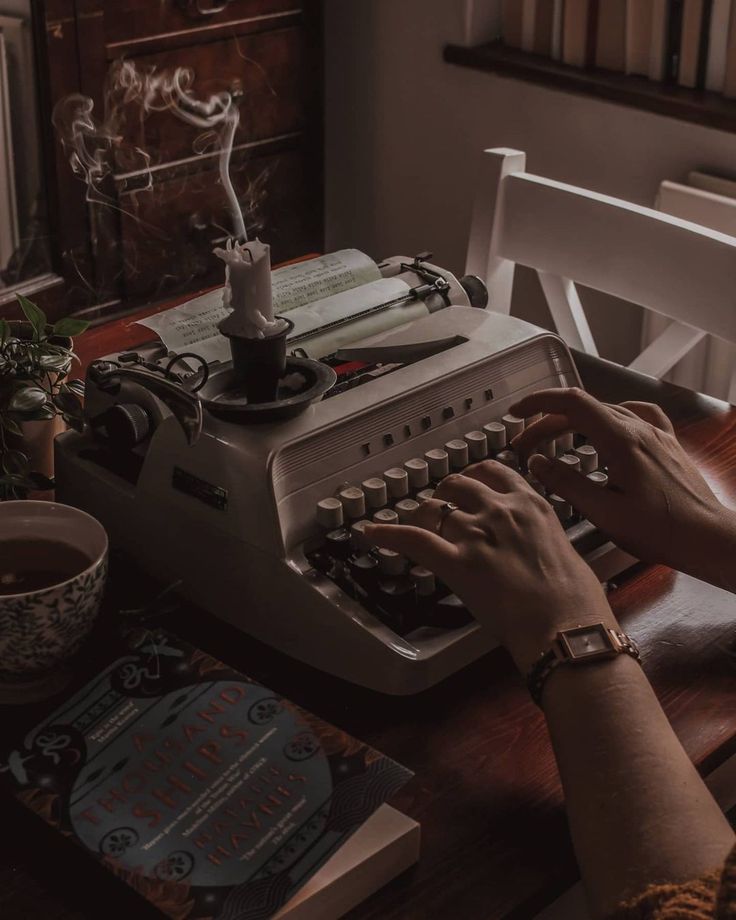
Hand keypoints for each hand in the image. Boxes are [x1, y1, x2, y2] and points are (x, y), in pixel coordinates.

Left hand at [365, 461, 614, 673]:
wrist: (567, 625)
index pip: (493, 471)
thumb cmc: (575, 599)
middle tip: (439, 510)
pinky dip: (388, 534)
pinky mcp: (457, 562)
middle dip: (444, 495)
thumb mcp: (564, 548)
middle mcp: (501, 510)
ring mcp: (476, 534)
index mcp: (531, 503)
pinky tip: (372, 533)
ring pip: (433, 510)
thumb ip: (540, 535)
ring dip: (423, 518)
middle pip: (457, 485)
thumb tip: (530, 544)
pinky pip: (413, 539)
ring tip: (417, 527)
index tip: (467, 484)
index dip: (473, 477)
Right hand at [510, 388, 735, 591]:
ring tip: (556, 441)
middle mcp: (640, 429)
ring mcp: (656, 434)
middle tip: (525, 446)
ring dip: (574, 422)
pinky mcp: (666, 444)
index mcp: (622, 441)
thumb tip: (537, 462)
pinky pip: (635, 416)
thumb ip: (566, 484)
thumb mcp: (605, 513)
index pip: (571, 403)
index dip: (538, 403)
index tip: (516, 414)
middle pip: (583, 409)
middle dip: (548, 423)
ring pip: (605, 411)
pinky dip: (610, 417)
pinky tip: (607, 427)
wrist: (709, 538)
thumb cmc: (662, 531)